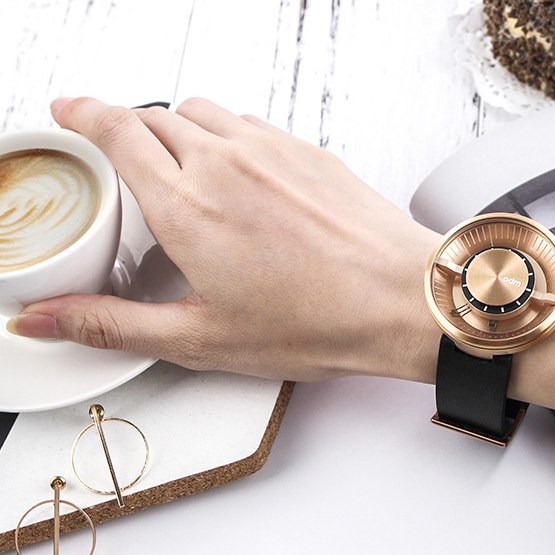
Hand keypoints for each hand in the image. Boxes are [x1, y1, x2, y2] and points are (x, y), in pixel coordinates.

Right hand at [7, 97, 441, 382]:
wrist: (400, 299)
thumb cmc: (318, 321)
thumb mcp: (201, 338)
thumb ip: (114, 324)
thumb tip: (48, 320)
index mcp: (187, 205)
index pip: (116, 131)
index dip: (83, 114)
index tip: (70, 111)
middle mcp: (225, 162)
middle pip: (154, 117)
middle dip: (129, 131)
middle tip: (127, 163)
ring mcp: (271, 149)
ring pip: (202, 112)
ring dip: (179, 130)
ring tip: (184, 173)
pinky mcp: (307, 150)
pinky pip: (250, 124)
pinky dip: (228, 137)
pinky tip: (242, 178)